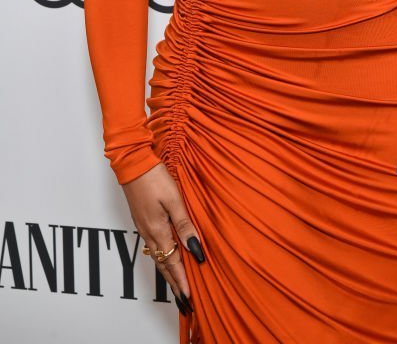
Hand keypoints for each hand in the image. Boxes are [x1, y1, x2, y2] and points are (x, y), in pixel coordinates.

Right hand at [121, 161, 204, 313]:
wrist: (133, 163)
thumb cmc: (155, 177)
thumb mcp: (174, 199)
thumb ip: (185, 224)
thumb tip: (195, 249)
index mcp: (158, 230)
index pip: (172, 263)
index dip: (181, 281)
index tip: (189, 298)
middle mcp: (149, 232)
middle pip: (163, 265)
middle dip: (174, 283)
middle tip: (184, 301)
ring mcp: (144, 227)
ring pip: (157, 256)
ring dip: (168, 273)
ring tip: (177, 285)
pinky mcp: (142, 220)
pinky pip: (153, 246)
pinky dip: (162, 258)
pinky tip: (166, 258)